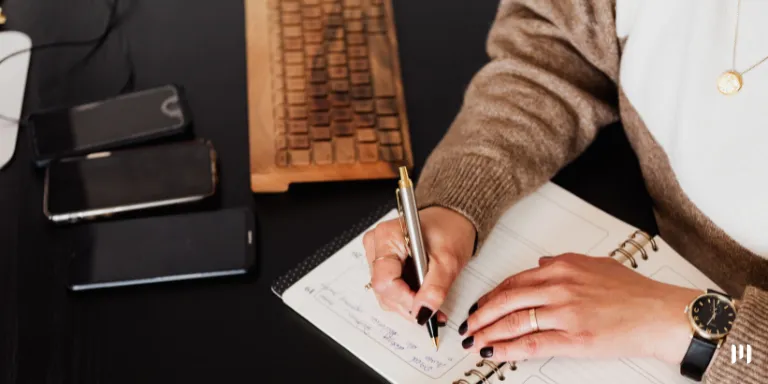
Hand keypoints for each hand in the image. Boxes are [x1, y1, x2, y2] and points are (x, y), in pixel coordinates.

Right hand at [363, 206, 475, 324]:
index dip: (404, 298)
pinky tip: (421, 296)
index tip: (423, 306)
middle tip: (431, 307)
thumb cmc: (449, 231)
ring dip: (407, 303)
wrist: (453, 221)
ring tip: (429, 301)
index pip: (384, 280)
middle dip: (408, 303)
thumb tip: (423, 311)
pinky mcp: (383, 264)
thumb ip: (435, 288)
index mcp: (387, 237)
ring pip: (385, 294)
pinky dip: (406, 298)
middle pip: (383, 290)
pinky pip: (389, 290)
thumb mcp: (448, 261)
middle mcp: (376, 244)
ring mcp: (377, 255)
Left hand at [459, 253, 699, 363]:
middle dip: (481, 315)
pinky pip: (532, 344)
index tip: (480, 305)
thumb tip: (538, 266)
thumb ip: (564, 262)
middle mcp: (559, 286)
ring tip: (475, 341)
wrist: (661, 314)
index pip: (514, 281)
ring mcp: (564, 312)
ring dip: (488, 333)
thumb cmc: (634, 292)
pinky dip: (508, 349)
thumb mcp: (596, 264)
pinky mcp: (573, 338)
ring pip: (514, 322)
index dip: (491, 295)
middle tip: (468, 325)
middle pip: (506, 300)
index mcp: (562, 267)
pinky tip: (496, 352)